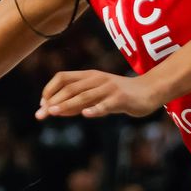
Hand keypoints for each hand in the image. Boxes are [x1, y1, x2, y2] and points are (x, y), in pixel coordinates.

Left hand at [36, 70, 162, 119]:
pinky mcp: (121, 99)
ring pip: (84, 96)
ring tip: (54, 112)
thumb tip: (53, 111)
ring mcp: (109, 88)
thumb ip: (76, 102)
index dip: (49, 89)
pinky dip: (95, 109)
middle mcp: (96, 79)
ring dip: (67, 104)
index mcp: (88, 76)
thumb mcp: (95, 96)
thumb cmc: (118, 95)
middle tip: (41, 114)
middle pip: (70, 88)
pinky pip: (106, 104)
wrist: (148, 91)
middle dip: (54, 101)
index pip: (62, 78)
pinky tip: (86, 115)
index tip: (42, 104)